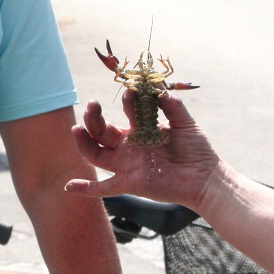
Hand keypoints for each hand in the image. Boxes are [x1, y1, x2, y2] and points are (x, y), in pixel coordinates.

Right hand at [65, 92, 218, 209]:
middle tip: (92, 104)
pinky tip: (69, 186)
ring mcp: (126, 165)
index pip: (127, 112)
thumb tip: (159, 86)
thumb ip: (171, 104)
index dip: (128, 101)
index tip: (133, 91)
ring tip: (76, 129)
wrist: (205, 177)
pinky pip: (104, 187)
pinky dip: (86, 188)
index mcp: (140, 130)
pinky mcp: (129, 183)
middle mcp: (129, 147)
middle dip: (94, 118)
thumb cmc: (196, 149)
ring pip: (96, 154)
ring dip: (84, 142)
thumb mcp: (184, 122)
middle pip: (102, 132)